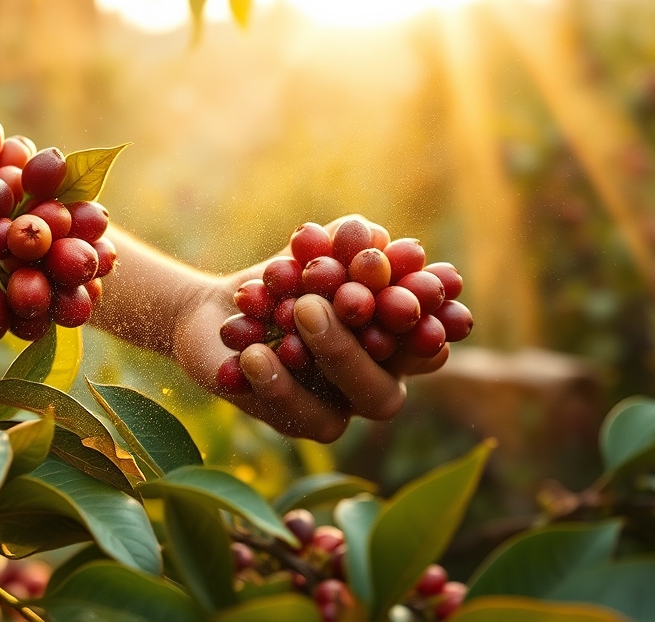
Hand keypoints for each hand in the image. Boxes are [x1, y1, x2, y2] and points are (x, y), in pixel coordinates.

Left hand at [171, 216, 448, 442]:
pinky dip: (274, 383)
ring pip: (344, 412)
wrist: (221, 308)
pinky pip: (293, 417)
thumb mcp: (313, 247)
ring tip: (295, 312)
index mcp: (395, 339)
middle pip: (386, 392)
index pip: (428, 339)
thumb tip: (368, 233)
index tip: (418, 293)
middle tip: (318, 304)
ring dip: (327, 358)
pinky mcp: (291, 421)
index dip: (433, 321)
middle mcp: (374, 381)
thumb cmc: (285, 274)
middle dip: (357, 349)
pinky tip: (251, 353)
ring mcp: (335, 408)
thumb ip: (344, 239)